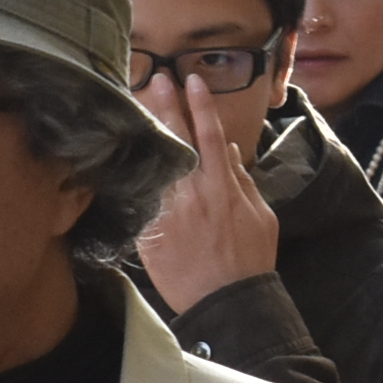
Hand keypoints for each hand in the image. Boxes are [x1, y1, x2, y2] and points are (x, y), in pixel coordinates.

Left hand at [133, 74, 277, 315]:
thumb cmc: (249, 261)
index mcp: (223, 187)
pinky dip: (132, 178)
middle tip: (156, 79)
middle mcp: (194, 194)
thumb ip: (244, 183)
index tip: (192, 80)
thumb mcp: (261, 217)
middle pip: (178, 141)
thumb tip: (230, 152)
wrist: (227, 303)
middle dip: (168, 106)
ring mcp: (170, 213)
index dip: (202, 105)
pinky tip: (121, 157)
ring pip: (154, 164)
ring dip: (146, 135)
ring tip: (134, 108)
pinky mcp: (152, 233)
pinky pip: (140, 200)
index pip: (211, 135)